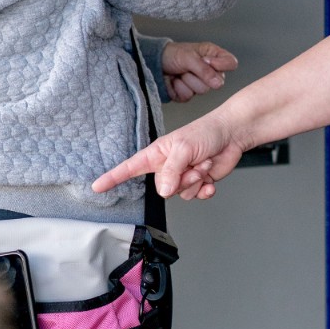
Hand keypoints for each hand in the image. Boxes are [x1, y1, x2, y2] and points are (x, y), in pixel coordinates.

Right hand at [92, 110, 244, 199]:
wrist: (232, 134)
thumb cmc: (206, 132)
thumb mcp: (183, 148)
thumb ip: (171, 170)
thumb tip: (163, 191)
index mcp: (157, 154)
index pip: (130, 168)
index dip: (113, 177)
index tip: (97, 186)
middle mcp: (167, 166)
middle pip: (163, 188)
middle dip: (181, 179)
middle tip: (194, 164)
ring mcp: (182, 175)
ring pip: (180, 194)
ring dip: (195, 181)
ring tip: (204, 164)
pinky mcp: (198, 182)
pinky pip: (195, 196)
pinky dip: (204, 191)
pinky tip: (210, 181)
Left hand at [161, 41, 237, 102]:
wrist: (153, 63)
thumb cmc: (171, 54)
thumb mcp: (188, 56)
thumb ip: (204, 69)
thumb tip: (219, 83)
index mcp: (213, 56)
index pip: (231, 63)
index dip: (223, 65)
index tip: (208, 62)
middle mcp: (209, 71)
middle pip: (217, 82)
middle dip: (199, 75)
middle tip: (187, 66)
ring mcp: (199, 84)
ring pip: (202, 90)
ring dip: (187, 81)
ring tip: (179, 72)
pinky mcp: (187, 94)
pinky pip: (188, 97)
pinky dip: (178, 88)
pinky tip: (174, 81)